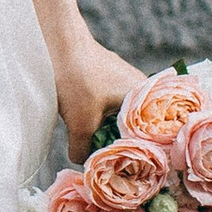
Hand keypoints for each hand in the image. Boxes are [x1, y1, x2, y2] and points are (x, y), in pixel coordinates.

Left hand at [50, 35, 140, 164]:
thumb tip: (84, 162)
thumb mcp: (80, 122)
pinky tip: (90, 129)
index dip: (143, 154)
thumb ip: (84, 149)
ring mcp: (126, 82)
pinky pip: (111, 107)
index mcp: (146, 97)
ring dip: (109, 132)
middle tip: (113, 165)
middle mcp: (142, 89)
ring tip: (100, 150)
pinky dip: (101, 119)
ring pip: (121, 118)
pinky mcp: (109, 79)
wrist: (57, 41)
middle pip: (137, 128)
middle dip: (122, 145)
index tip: (132, 170)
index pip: (154, 134)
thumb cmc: (76, 78)